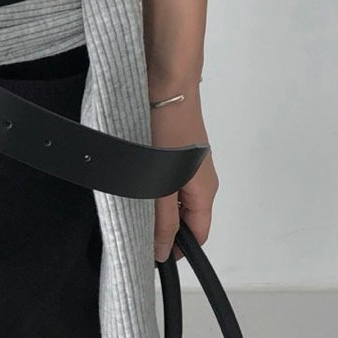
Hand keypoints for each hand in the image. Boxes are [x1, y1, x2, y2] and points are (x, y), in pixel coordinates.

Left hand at [150, 91, 216, 261]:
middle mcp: (202, 179)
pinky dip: (153, 184)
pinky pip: (167, 177)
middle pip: (187, 217)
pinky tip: (134, 177)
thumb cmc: (168, 129)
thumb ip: (163, 220)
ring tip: (132, 199)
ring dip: (156, 203)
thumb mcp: (161, 182)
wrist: (167, 84)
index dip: (178, 248)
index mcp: (205, 192)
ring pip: (174, 197)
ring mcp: (189, 163)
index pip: (198, 235)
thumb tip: (163, 252)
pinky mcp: (177, 149)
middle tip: (136, 224)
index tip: (153, 253)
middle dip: (164, 226)